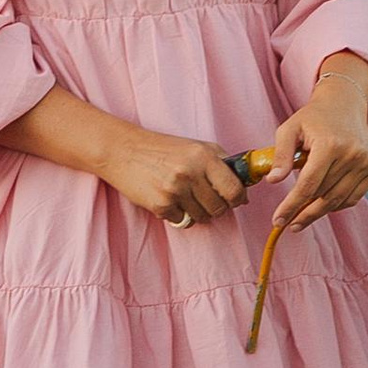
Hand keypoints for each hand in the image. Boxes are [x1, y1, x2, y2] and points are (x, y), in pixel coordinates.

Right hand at [99, 125, 246, 230]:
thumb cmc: (162, 149)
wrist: (123, 150)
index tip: (235, 200)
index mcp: (204, 156)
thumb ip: (223, 164)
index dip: (238, 199)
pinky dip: (177, 214)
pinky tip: (168, 198)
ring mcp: (175, 190)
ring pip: (202, 217)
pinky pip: (181, 220)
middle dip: (216, 207)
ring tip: (185, 196)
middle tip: (205, 198)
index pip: (234, 189)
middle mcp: (191, 173)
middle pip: (219, 208)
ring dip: (197, 212)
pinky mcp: (160, 204)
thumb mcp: (197, 147)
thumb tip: (245, 192)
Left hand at [266, 58, 367, 233]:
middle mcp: (352, 155)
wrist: (345, 104)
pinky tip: (322, 206)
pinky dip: (337, 205)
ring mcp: (366, 162)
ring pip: (338, 200)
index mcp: (330, 145)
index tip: (278, 220)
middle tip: (288, 224)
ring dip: (319, 212)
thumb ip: (281, 155)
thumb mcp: (289, 129)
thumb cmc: (314, 117)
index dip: (291, 206)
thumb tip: (273, 181)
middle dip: (303, 213)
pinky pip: (353, 197)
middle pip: (323, 195)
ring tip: (301, 219)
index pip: (308, 185)